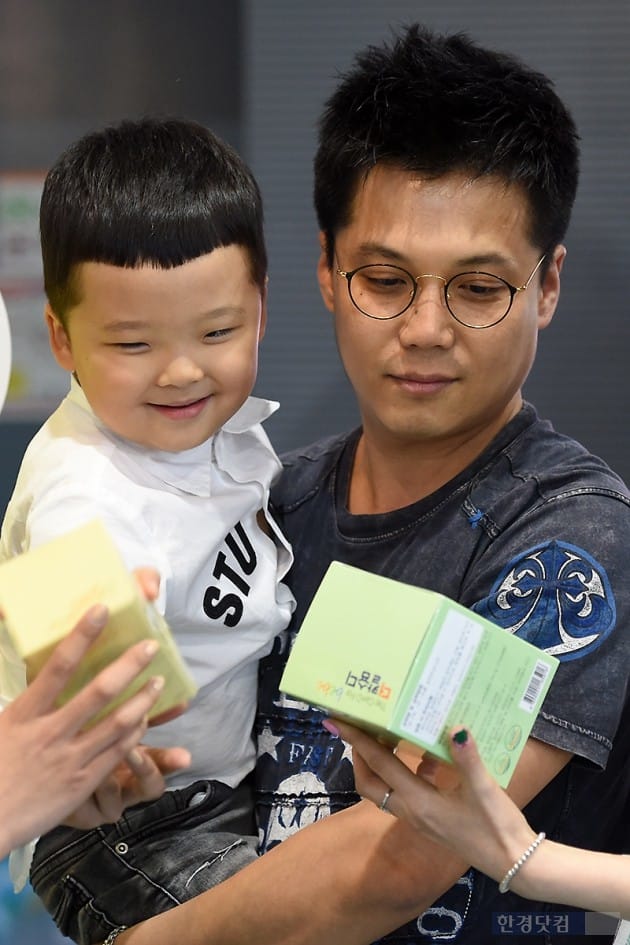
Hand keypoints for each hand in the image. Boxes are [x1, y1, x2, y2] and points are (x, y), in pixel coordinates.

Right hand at [0, 603, 189, 855]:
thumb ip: (24, 696)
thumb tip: (34, 661)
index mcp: (24, 715)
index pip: (58, 666)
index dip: (82, 635)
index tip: (101, 610)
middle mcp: (50, 733)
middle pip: (98, 691)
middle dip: (129, 665)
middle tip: (151, 645)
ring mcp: (70, 759)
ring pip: (117, 722)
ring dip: (142, 699)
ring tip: (159, 681)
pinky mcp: (83, 784)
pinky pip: (117, 753)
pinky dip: (134, 733)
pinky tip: (145, 719)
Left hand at [328, 720, 536, 881]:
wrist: (512, 862)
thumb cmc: (497, 827)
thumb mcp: (484, 790)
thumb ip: (467, 759)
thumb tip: (455, 728)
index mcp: (417, 802)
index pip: (378, 765)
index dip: (357, 740)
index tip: (337, 721)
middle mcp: (411, 810)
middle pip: (369, 782)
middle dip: (358, 754)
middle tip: (357, 726)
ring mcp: (419, 816)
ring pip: (385, 788)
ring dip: (378, 763)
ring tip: (384, 734)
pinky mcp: (430, 818)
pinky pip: (406, 791)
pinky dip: (404, 772)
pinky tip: (425, 755)